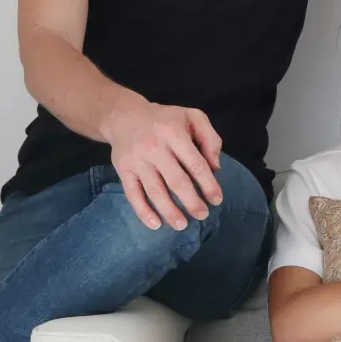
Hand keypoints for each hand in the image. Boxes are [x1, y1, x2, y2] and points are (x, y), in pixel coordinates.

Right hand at [104, 96, 223, 229]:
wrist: (124, 116)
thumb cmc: (165, 119)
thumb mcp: (192, 116)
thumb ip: (210, 138)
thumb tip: (216, 167)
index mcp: (174, 133)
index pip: (196, 164)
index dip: (208, 185)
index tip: (216, 200)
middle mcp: (155, 148)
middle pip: (176, 181)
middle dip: (192, 202)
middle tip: (202, 215)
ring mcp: (138, 160)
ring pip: (155, 191)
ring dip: (170, 211)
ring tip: (182, 225)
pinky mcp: (123, 170)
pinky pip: (133, 194)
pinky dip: (143, 211)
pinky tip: (155, 224)